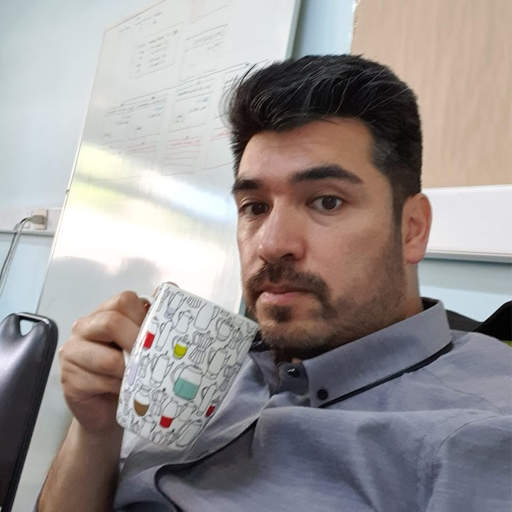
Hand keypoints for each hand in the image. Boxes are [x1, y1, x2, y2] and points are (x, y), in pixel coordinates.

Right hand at [58, 291, 148, 435]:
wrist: (109, 409)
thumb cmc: (131, 371)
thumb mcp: (145, 342)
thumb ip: (154, 316)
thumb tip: (169, 288)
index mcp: (105, 312)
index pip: (124, 300)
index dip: (144, 317)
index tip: (157, 336)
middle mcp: (85, 327)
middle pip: (112, 322)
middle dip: (137, 342)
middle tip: (150, 359)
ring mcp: (72, 352)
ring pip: (108, 358)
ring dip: (130, 372)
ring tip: (138, 380)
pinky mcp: (68, 378)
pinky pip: (99, 381)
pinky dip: (118, 388)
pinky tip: (123, 392)